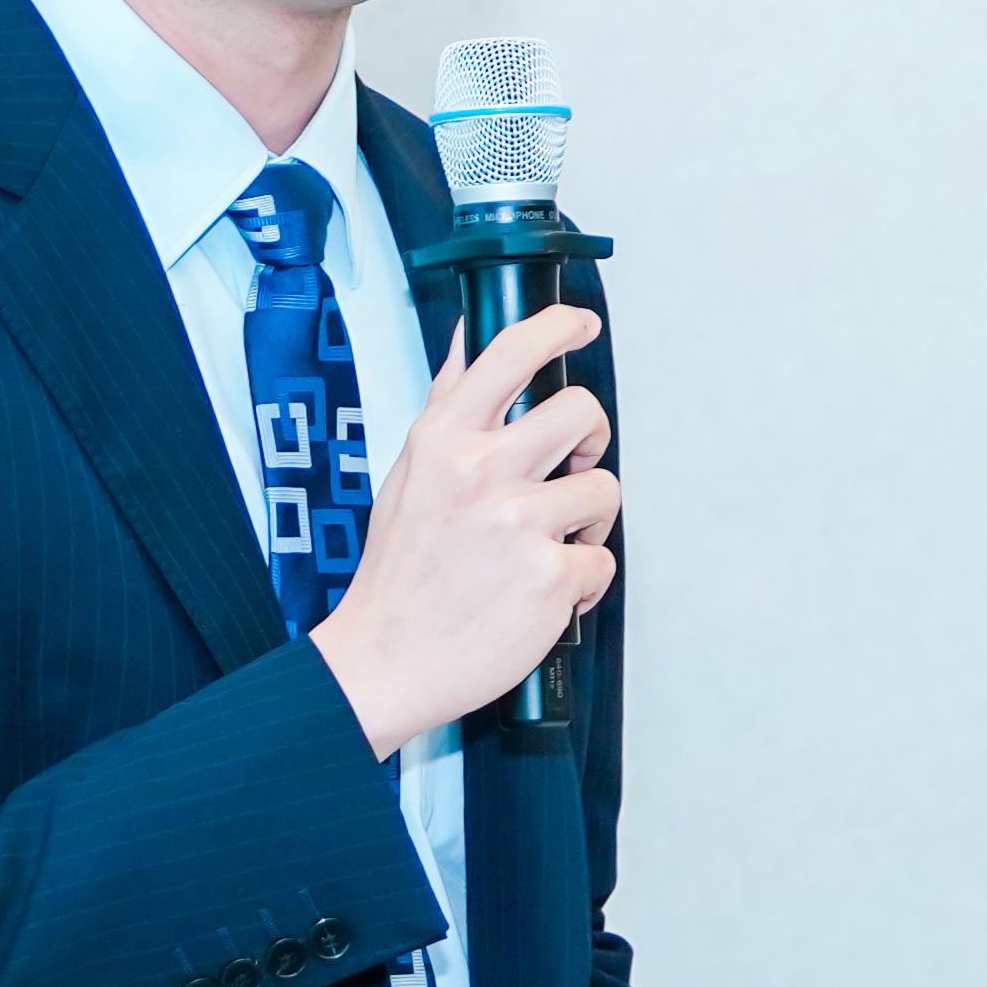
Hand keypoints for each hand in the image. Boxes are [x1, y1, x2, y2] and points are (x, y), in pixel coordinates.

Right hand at [313, 305, 612, 758]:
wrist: (382, 661)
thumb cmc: (399, 575)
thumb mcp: (407, 476)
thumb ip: (445, 409)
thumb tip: (465, 344)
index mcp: (443, 441)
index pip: (510, 354)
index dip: (557, 327)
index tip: (581, 325)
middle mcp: (480, 472)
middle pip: (582, 412)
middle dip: (590, 440)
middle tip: (571, 467)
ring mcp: (516, 523)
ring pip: (603, 489)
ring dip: (587, 521)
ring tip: (546, 545)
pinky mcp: (548, 575)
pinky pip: (601, 560)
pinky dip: (582, 581)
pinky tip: (542, 593)